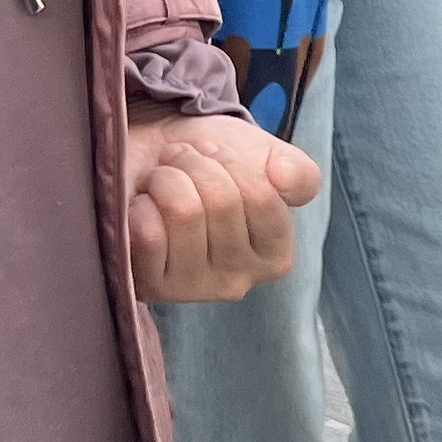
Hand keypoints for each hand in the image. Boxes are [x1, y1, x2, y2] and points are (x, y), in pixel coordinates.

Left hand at [124, 108, 322, 301]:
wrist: (150, 160)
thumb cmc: (211, 166)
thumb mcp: (267, 160)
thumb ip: (299, 173)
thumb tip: (284, 178)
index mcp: (275, 256)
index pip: (262, 197)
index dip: (230, 161)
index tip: (212, 153)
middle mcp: (239, 281)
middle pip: (221, 201)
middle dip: (195, 164)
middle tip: (180, 161)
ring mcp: (193, 288)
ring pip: (184, 212)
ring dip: (165, 178)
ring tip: (160, 179)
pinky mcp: (150, 286)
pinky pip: (149, 233)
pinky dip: (141, 204)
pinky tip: (142, 205)